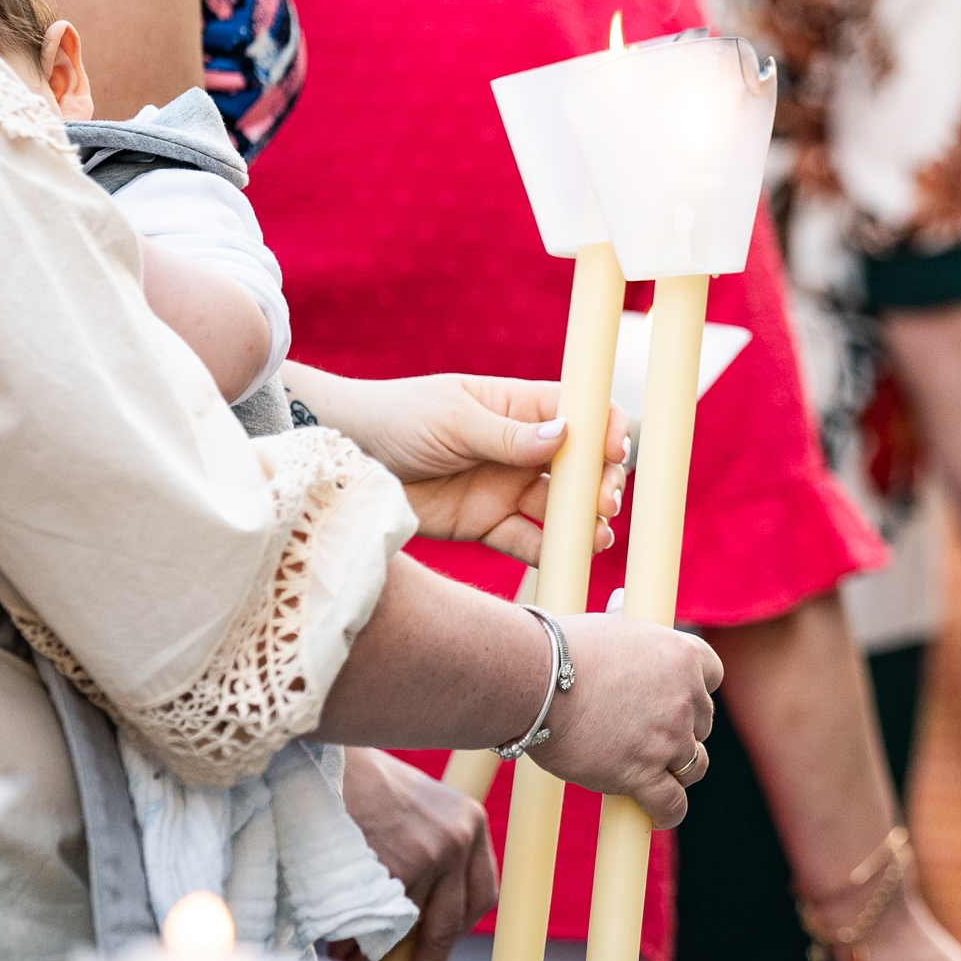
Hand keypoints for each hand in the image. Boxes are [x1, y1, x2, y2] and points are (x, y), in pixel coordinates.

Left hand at [289, 367, 629, 563]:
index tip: (616, 449)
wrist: (344, 459)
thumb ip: (508, 435)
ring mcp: (505, 487)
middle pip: (580, 465)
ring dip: (583, 521)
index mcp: (516, 406)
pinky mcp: (485, 523)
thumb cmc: (396, 418)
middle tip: (603, 502)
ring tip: (595, 535)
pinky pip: (526, 539)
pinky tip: (569, 554)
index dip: (605, 429)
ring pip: (559, 507)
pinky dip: (550, 549)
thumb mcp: (452, 419)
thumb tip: (567, 435)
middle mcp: (519, 447)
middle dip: (599, 483)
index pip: (578, 412)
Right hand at [332, 749, 496, 960]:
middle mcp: (461, 836)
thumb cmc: (350, 778)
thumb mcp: (404, 808)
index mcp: (469, 822)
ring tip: (341, 956)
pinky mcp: (402, 863)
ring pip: (405, 927)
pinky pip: (376, 922)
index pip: (480, 897)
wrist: (319, 744)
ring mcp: (434, 851)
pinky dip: (352, 938)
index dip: (455, 938)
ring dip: (372, 951)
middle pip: (452, 926)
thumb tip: (402, 926)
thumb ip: (418, 853)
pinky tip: (331, 941)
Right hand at [528, 613, 723, 826]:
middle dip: (681, 730)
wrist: (533, 679)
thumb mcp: (606, 627)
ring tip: (651, 771)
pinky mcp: (644, 774)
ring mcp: (667, 738)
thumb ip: (625, 624)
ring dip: (676, 770)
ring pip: (694, 766)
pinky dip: (667, 811)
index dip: (694, 691)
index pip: (712, 676)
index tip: (676, 699)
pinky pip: (672, 804)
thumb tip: (623, 603)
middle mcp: (684, 696)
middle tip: (647, 734)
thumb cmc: (559, 648)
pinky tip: (657, 812)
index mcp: (681, 654)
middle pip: (704, 723)